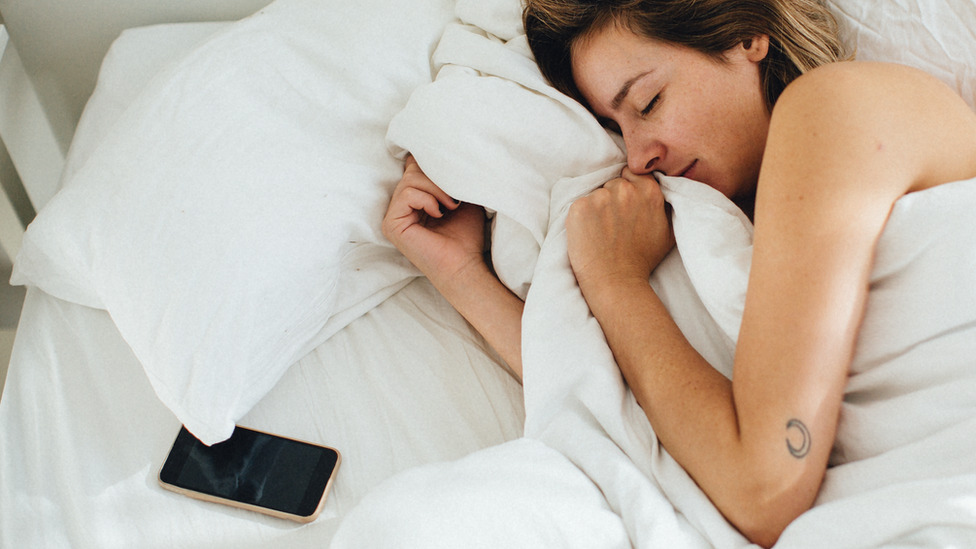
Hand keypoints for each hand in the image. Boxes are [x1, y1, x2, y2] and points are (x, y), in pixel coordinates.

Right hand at [382, 155, 488, 289]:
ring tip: (451, 206)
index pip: (414, 166)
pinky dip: (427, 200)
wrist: (465, 264)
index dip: (433, 165)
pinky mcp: (391, 225)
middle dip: (438, 178)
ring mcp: (394, 216)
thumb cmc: (466, 234)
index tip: (453, 175)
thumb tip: (443, 149)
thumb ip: (449, 174)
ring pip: (410, 180)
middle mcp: (400, 206)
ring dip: (436, 189)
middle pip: (412, 170)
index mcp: (414, 199)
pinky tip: (439, 214)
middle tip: (455, 198)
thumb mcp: (461, 195)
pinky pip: (406, 194)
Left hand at [566, 168, 674, 295]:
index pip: (632, 173)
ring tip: (602, 231)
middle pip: (613, 183)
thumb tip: (665, 187)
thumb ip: (666, 203)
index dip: (628, 187)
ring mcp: (601, 197)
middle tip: (615, 224)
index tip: (626, 205)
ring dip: (597, 208)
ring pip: (596, 194)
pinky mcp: (580, 207)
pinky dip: (582, 217)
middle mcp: (625, 190)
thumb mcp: (668, 229)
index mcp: (649, 191)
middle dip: (613, 199)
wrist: (616, 280)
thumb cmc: (642, 259)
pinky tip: (590, 234)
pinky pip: (579, 204)